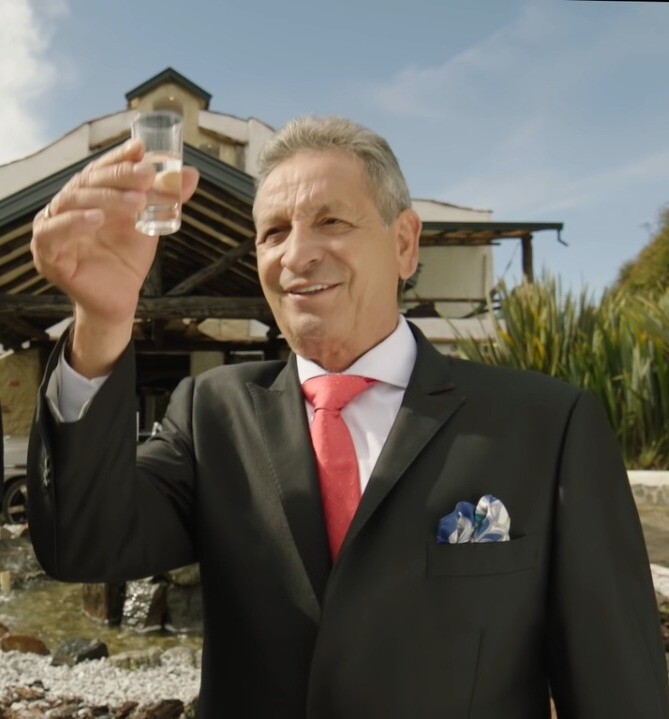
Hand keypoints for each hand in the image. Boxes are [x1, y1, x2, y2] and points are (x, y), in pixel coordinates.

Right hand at [30, 139, 198, 375]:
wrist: (120, 299)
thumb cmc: (127, 259)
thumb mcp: (150, 224)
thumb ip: (166, 199)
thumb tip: (191, 173)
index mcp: (88, 195)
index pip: (101, 169)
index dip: (120, 158)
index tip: (141, 148)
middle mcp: (66, 206)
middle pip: (89, 182)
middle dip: (119, 176)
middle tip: (147, 174)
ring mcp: (52, 228)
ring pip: (72, 202)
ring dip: (105, 198)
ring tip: (135, 202)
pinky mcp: (48, 254)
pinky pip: (54, 234)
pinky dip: (74, 223)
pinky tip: (96, 220)